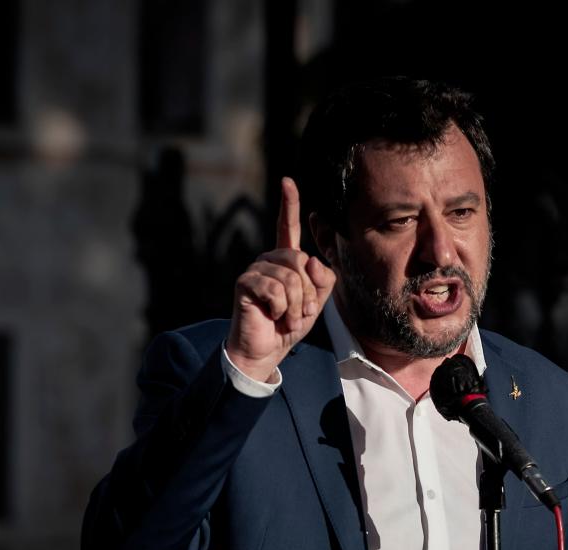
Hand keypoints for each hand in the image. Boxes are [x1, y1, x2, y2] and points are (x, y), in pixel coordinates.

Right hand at [225, 177, 335, 381]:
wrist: (267, 350)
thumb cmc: (289, 325)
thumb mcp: (315, 302)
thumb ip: (322, 280)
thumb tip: (310, 261)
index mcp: (285, 261)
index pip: (287, 228)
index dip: (289, 204)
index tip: (287, 181)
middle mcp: (268, 259)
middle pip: (300, 260)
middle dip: (307, 292)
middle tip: (301, 313)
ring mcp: (255, 269)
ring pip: (290, 277)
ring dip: (295, 304)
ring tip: (286, 318)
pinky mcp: (245, 282)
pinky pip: (274, 288)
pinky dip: (280, 308)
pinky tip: (272, 315)